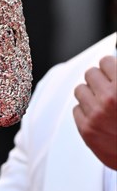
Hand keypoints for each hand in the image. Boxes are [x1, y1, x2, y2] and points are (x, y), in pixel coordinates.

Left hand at [72, 55, 116, 169]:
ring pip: (80, 90)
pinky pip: (76, 109)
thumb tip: (113, 66)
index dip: (111, 68)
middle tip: (108, 89)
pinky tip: (99, 117)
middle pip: (90, 73)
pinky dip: (85, 111)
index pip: (105, 61)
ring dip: (90, 94)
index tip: (112, 74)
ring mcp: (96, 114)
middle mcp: (109, 98)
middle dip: (99, 80)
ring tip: (102, 103)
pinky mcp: (87, 129)